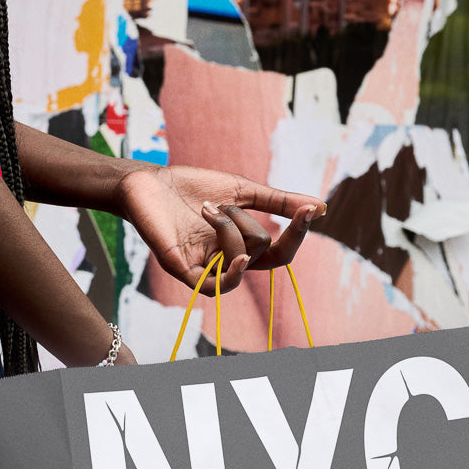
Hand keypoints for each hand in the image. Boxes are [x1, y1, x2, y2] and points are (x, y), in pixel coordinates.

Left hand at [112, 165, 323, 294]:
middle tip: (215, 203)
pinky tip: (241, 259)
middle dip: (245, 220)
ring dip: (230, 227)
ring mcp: (204, 267)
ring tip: (205, 208)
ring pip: (242, 259)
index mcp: (240, 245)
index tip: (308, 212)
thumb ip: (277, 201)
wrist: (148, 181)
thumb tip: (320, 208)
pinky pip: (213, 288)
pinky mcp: (182, 270)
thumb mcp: (242, 191)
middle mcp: (225, 260)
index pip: (279, 253)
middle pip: (261, 250)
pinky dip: (231, 276)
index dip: (296, 235)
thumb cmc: (191, 187)